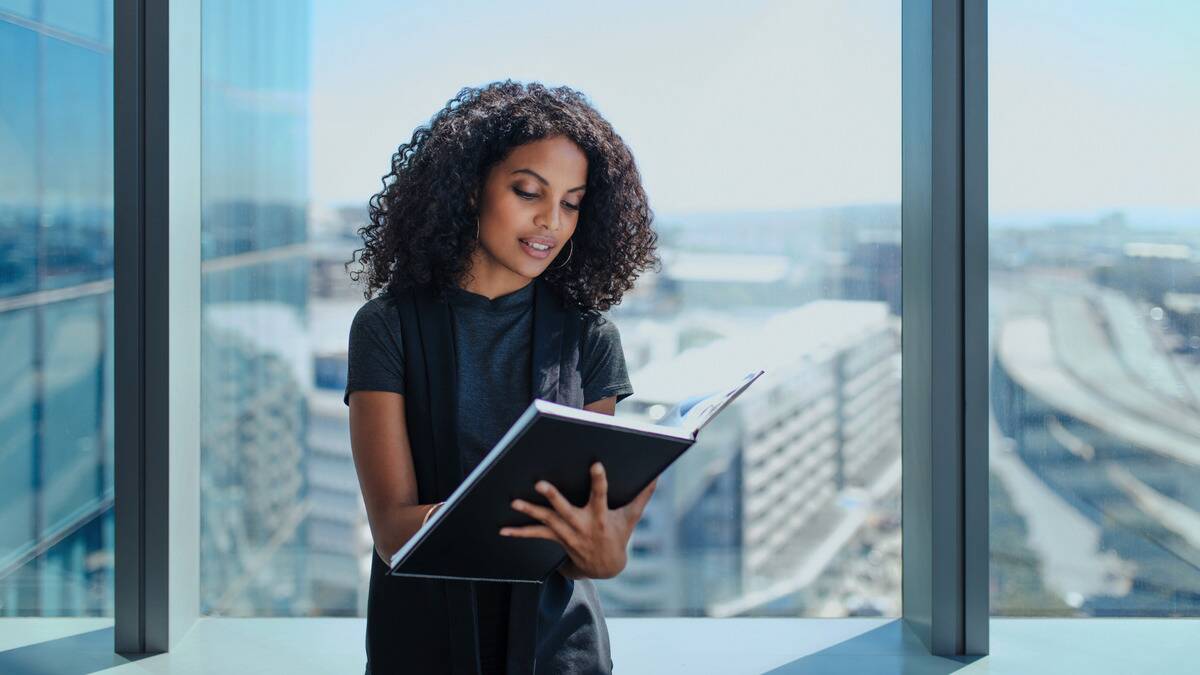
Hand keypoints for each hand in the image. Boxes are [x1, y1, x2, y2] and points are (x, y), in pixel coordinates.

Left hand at [500, 462, 657, 579]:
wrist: (605, 567)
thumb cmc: (618, 535)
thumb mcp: (632, 517)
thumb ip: (643, 495)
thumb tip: (658, 475)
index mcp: (600, 517)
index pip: (601, 495)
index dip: (599, 480)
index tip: (595, 464)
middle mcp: (582, 525)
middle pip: (565, 509)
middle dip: (553, 497)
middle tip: (540, 484)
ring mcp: (567, 533)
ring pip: (547, 520)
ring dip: (530, 511)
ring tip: (515, 502)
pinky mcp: (557, 539)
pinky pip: (536, 535)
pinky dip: (519, 532)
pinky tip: (503, 530)